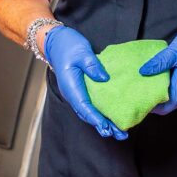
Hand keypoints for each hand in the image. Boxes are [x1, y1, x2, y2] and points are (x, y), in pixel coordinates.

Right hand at [44, 25, 126, 139]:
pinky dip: (101, 114)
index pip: (84, 106)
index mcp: (71, 86)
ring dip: (103, 123)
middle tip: (120, 135)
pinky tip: (111, 118)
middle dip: (103, 126)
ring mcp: (76, 93)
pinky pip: (91, 105)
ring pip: (89, 112)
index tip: (107, 127)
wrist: (56, 41)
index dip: (96, 118)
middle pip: (87, 114)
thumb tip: (105, 78)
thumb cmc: (67, 45)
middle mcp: (72, 93)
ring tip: (119, 132)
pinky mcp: (81, 90)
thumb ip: (92, 65)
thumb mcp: (82, 51)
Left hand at [140, 19, 176, 113]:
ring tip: (142, 84)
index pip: (166, 106)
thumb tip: (142, 72)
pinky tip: (154, 78)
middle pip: (167, 104)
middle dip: (152, 100)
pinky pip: (174, 90)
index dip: (151, 106)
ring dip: (158, 94)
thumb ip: (159, 62)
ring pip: (170, 98)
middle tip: (136, 90)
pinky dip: (163, 87)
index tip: (137, 98)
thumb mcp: (175, 50)